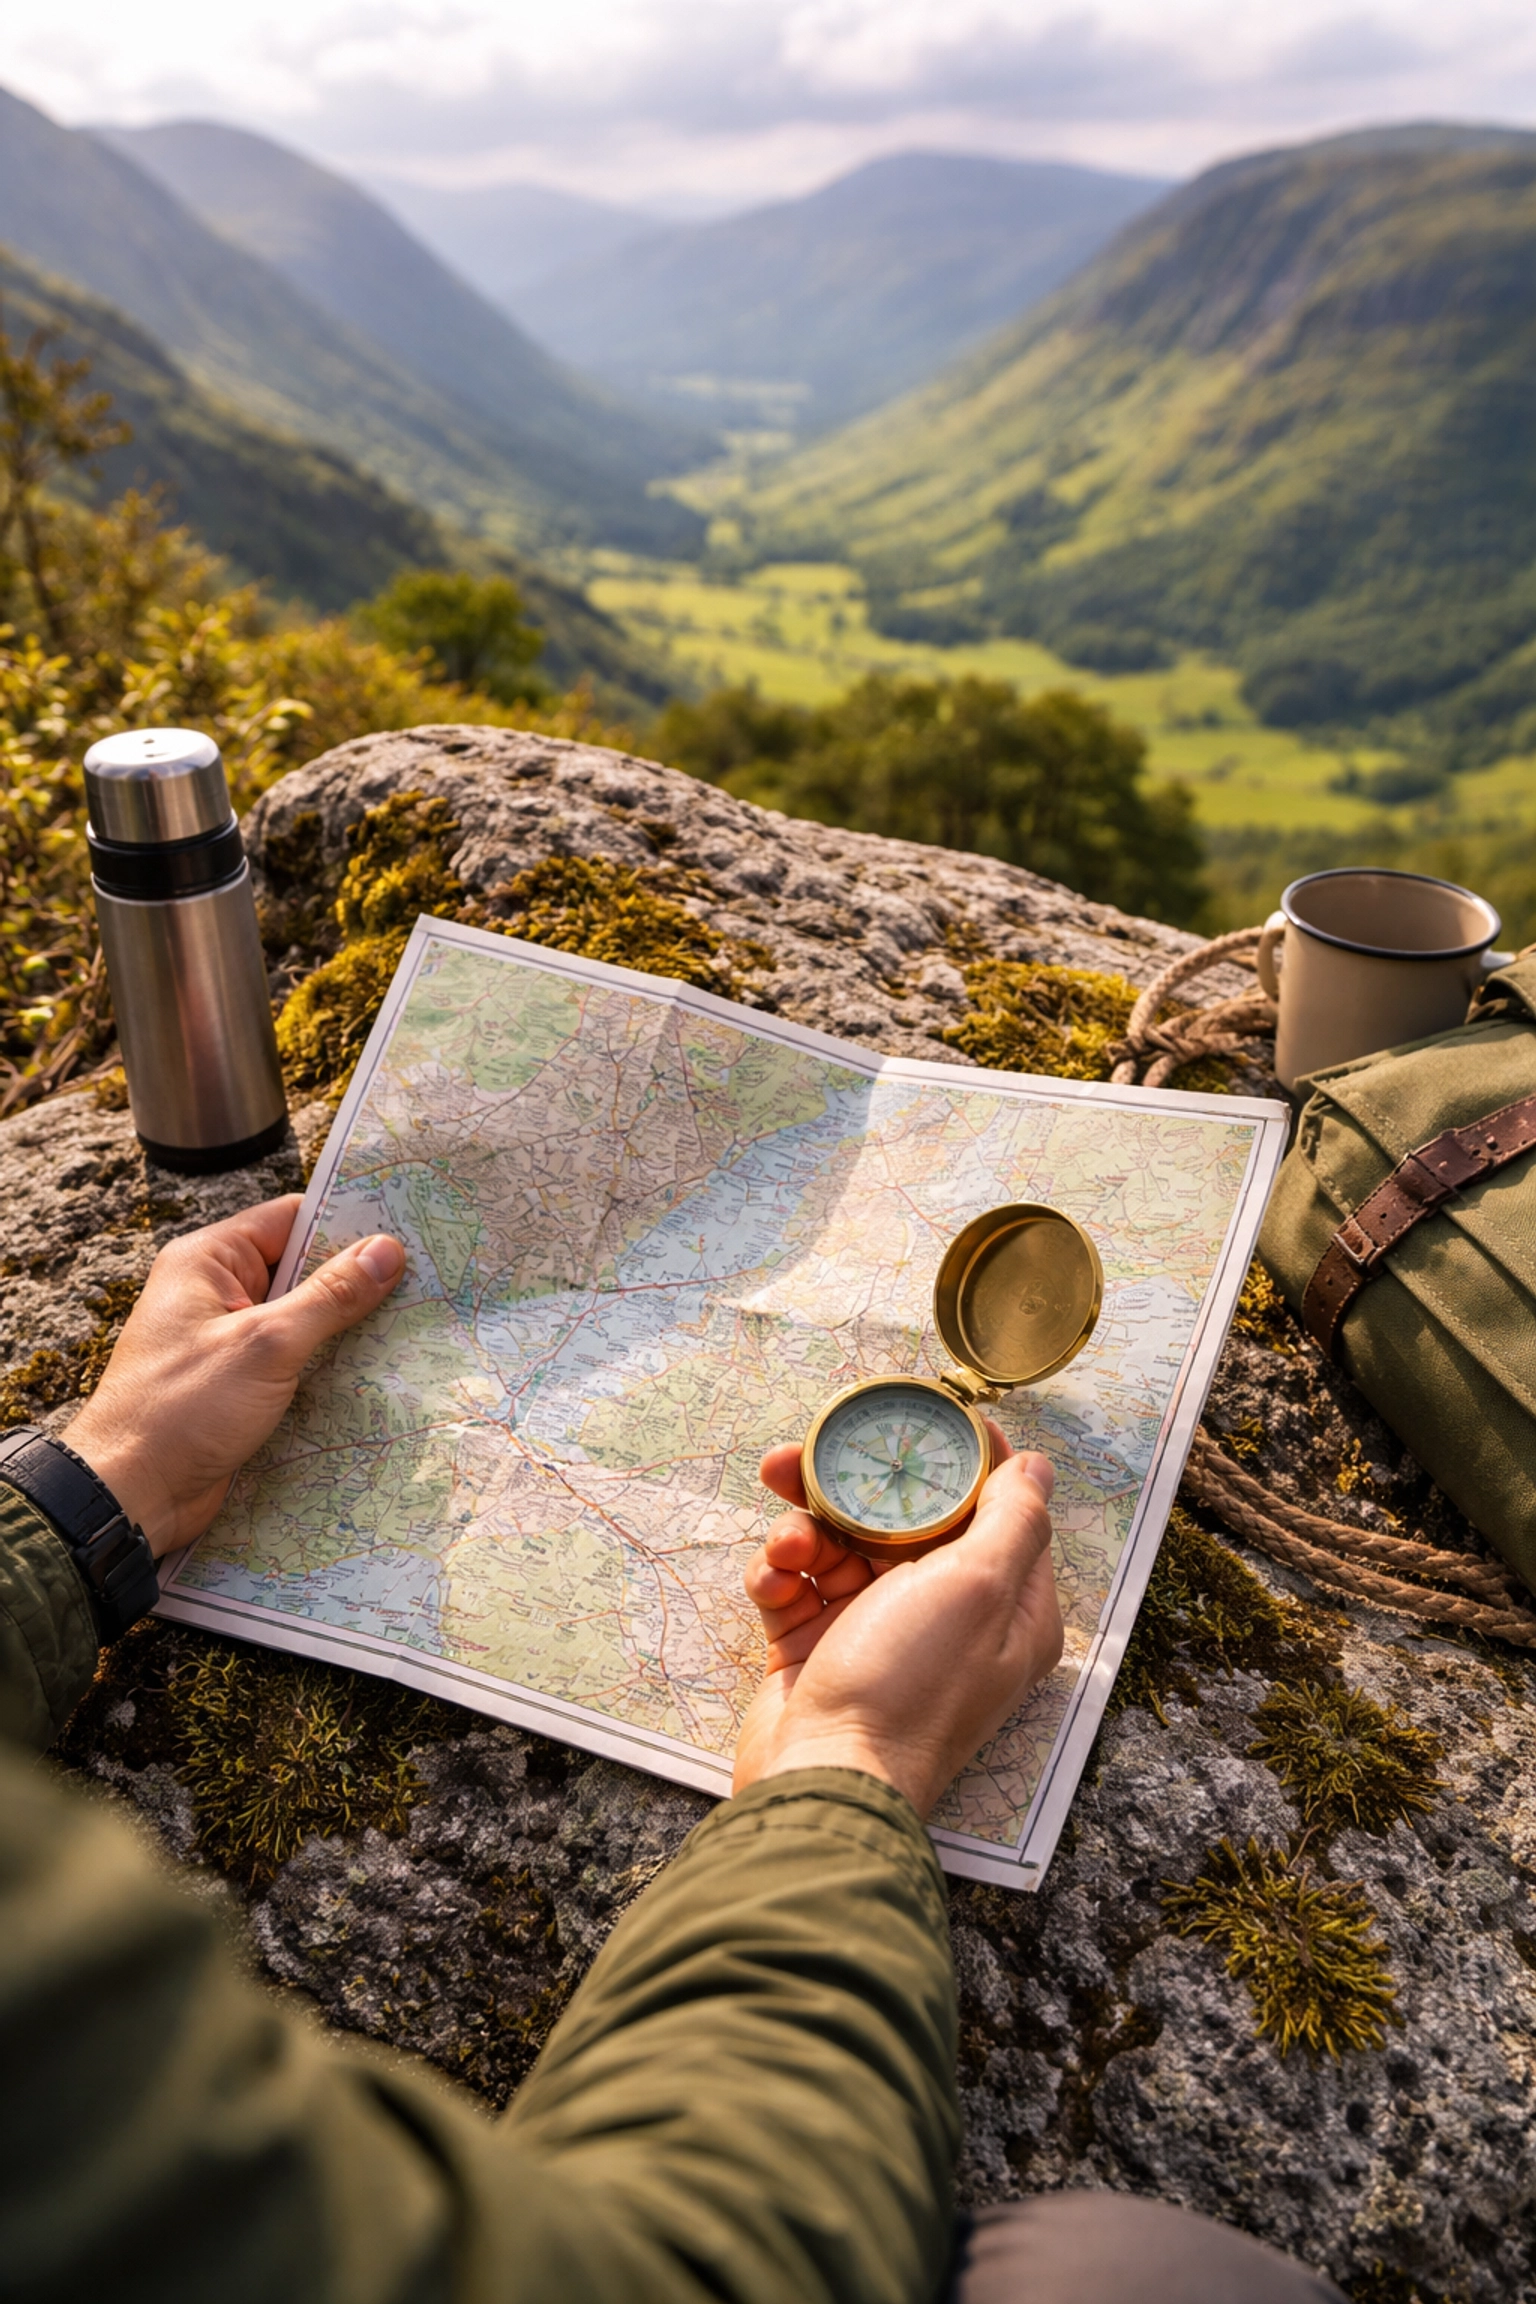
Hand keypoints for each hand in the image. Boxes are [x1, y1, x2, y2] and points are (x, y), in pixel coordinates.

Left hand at [65, 1197, 405, 1556]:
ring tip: (416, 1323)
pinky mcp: (239, 1384)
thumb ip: (330, 1296)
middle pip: (302, 1269)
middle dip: (357, 1278)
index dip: (348, 1222)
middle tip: (426, 1281)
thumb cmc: (183, 1409)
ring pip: (304, 1318)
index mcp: (208, 1261)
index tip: (406, 1229)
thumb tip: (386, 1250)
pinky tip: (380, 1369)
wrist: (131, 1495)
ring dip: (349, 1326)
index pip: (290, 1219)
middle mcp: (216, 1293)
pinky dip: (331, 1363)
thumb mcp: (266, 1344)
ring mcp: (228, 1341)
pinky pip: (296, 1359)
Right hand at [733, 1424, 1063, 1816]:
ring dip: (803, 1533)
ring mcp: (879, 1631)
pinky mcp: (820, 1647)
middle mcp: (947, 1615)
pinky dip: (779, 1576)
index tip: (919, 1415)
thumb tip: (1036, 1466)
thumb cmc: (909, 1688)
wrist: (822, 1780)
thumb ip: (1012, 1520)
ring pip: (838, 1544)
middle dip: (848, 1485)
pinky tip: (773, 1584)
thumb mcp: (979, 1589)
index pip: (991, 1507)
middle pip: (901, 1518)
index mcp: (1006, 1606)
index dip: (956, 1457)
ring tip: (787, 1545)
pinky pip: (798, 1585)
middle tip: (800, 1456)